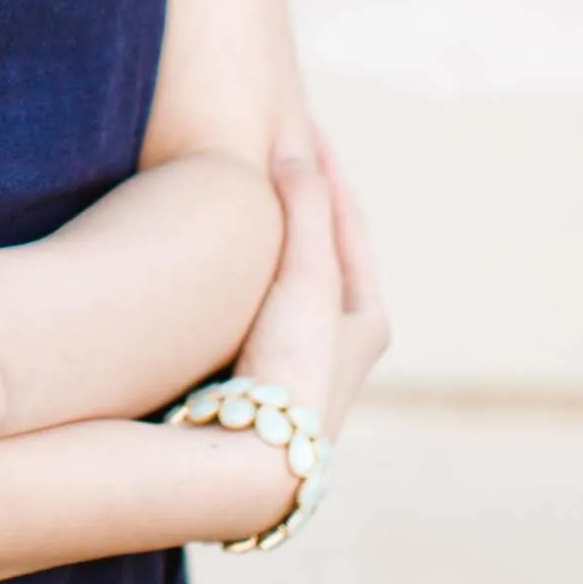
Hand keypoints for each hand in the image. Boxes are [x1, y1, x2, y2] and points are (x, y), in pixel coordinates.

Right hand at [233, 133, 388, 434]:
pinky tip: (215, 266)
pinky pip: (256, 306)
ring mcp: (299, 362)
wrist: (255, 458)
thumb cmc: (291, 363)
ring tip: (245, 196)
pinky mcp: (261, 379)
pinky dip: (244, 273)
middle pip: (322, 251)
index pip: (347, 223)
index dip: (325, 171)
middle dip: (301, 202)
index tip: (303, 125)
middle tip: (277, 152)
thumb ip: (303, 207)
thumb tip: (294, 148)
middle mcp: (340, 341)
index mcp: (367, 317)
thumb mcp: (306, 275)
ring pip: (288, 281)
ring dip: (271, 237)